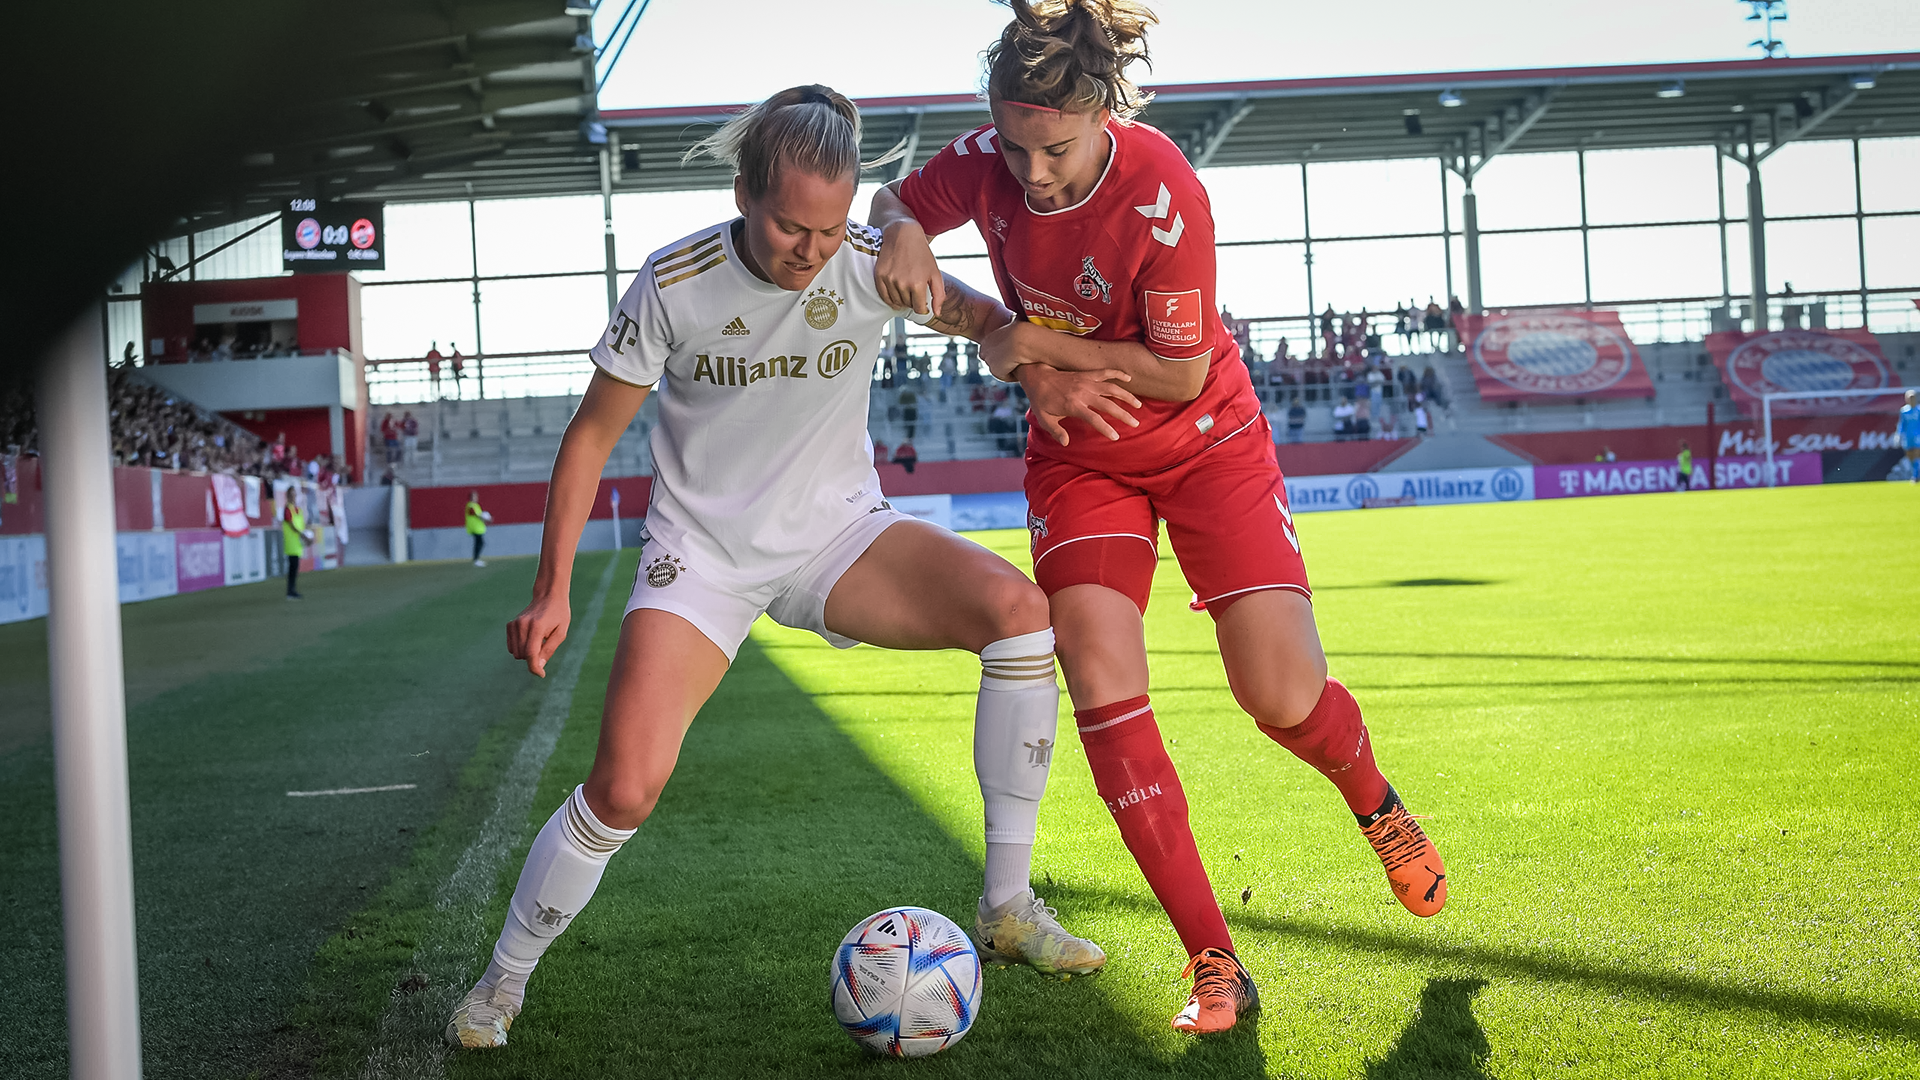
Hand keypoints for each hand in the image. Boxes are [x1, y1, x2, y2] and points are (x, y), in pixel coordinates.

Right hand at [507, 591, 570, 677]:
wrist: (548, 596)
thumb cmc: (558, 615)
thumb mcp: (561, 633)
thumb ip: (549, 650)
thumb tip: (538, 667)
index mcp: (537, 627)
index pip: (531, 653)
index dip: (535, 668)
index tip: (542, 674)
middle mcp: (522, 625)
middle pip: (523, 655)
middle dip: (533, 658)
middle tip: (545, 646)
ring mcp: (514, 624)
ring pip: (516, 653)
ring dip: (527, 653)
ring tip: (538, 641)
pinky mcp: (510, 625)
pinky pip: (511, 647)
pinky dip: (520, 648)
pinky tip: (530, 639)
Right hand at [873, 220, 943, 316]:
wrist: (903, 235)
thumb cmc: (921, 254)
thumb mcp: (935, 273)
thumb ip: (939, 295)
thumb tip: (936, 313)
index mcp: (917, 284)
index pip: (919, 309)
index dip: (923, 308)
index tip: (923, 303)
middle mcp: (902, 283)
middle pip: (907, 305)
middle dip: (913, 302)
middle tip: (915, 292)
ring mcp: (889, 280)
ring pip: (896, 302)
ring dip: (902, 300)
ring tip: (907, 289)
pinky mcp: (880, 276)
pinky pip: (884, 296)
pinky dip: (890, 299)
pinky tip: (896, 294)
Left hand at [1016, 365, 1141, 445]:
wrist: (1037, 377)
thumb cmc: (1041, 400)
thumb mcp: (1044, 419)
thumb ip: (1055, 431)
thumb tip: (1066, 443)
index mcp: (1073, 405)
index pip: (1094, 419)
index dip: (1106, 428)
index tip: (1116, 437)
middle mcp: (1083, 393)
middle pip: (1108, 404)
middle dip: (1123, 414)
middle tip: (1135, 423)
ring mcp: (1086, 382)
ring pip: (1111, 388)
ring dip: (1126, 396)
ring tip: (1138, 405)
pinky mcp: (1087, 374)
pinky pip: (1105, 372)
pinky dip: (1118, 374)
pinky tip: (1129, 378)